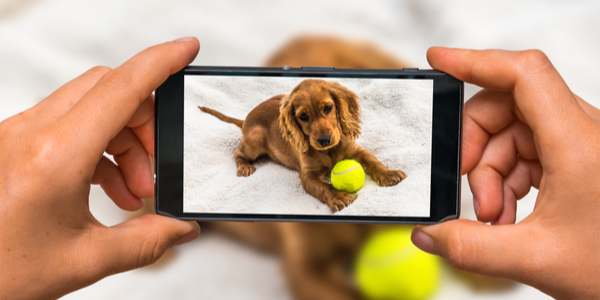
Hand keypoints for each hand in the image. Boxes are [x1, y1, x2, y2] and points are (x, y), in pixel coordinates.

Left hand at [0, 38, 200, 299]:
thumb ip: (146, 241)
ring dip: (123, 141)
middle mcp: (30, 134)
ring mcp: (17, 135)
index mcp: (54, 156)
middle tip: (160, 165)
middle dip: (146, 122)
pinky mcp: (13, 144)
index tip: (187, 50)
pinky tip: (109, 189)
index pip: (121, 88)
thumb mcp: (84, 261)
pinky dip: (99, 150)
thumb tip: (181, 228)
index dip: (161, 62)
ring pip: (90, 108)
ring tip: (135, 190)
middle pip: (108, 91)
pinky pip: (68, 127)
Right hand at [411, 48, 599, 298]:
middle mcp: (582, 132)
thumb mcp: (536, 260)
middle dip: (474, 143)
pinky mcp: (576, 156)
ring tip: (493, 214)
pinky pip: (525, 149)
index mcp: (578, 144)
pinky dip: (507, 176)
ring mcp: (579, 142)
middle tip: (462, 183)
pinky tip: (507, 211)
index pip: (524, 75)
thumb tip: (428, 234)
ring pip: (512, 130)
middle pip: (507, 104)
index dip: (476, 61)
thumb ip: (470, 248)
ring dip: (489, 169)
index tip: (439, 61)